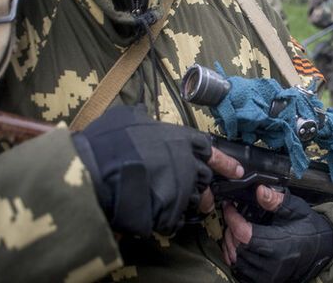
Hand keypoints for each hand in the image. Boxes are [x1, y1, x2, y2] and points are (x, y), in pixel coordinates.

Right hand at [72, 104, 242, 235]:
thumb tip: (142, 112)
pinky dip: (170, 220)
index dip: (222, 161)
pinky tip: (160, 219)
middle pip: (204, 177)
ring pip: (194, 199)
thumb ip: (141, 116)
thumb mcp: (128, 117)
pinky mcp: (170, 212)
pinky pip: (176, 220)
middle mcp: (186, 163)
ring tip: (179, 207)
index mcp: (181, 139)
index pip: (210, 150)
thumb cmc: (111, 139)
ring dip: (188, 204)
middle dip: (204, 186)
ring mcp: (180, 189)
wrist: (96, 170)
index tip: (237, 170)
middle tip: (204, 196)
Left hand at [223, 188, 332, 282]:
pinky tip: (239, 245)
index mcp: (279, 246)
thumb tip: (260, 190)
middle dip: (230, 229)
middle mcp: (272, 265)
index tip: (229, 207)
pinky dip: (236, 257)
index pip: (244, 234)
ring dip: (231, 243)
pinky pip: (240, 271)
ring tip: (234, 229)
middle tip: (232, 216)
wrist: (322, 249)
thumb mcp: (295, 209)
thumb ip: (276, 200)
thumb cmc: (309, 228)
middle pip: (237, 247)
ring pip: (236, 260)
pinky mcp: (265, 281)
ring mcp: (268, 276)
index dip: (233, 219)